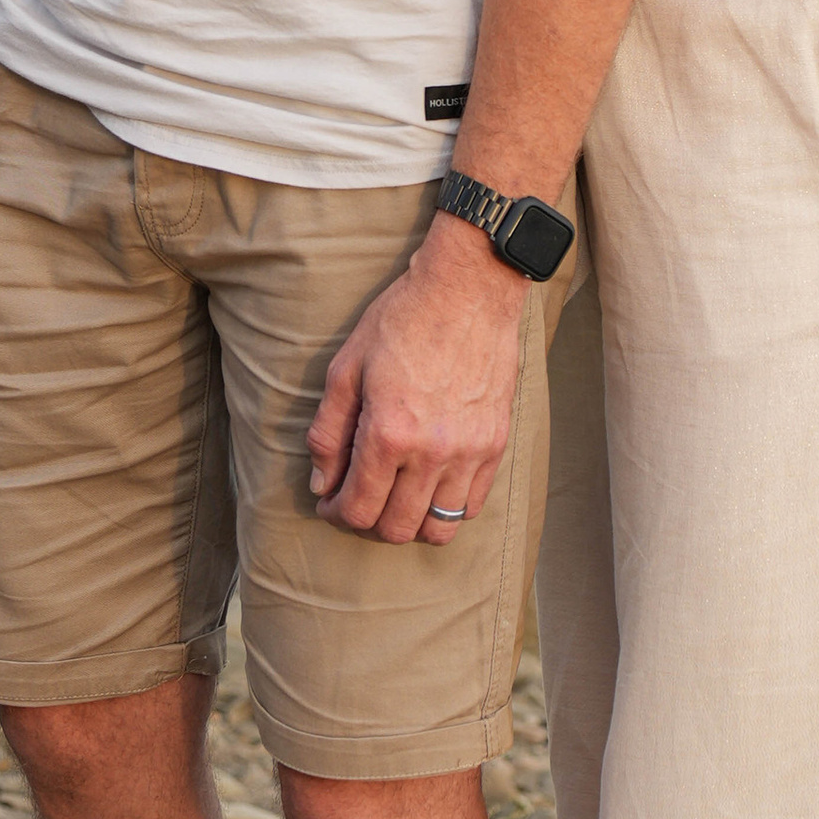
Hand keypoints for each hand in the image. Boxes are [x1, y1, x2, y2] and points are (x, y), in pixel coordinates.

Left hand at [307, 217, 526, 545]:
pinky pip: (471, 505)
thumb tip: (322, 484)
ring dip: (410, 523)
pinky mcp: (496, 444)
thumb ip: (328, 433)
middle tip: (357, 501)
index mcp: (389, 433)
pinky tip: (428, 486)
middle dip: (368, 523)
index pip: (359, 509)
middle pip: (396, 528)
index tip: (330, 503)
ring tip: (395, 499)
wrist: (468, 290)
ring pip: (439, 528)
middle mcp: (432, 452)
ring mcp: (470, 451)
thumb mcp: (346, 369)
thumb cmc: (402, 320)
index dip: (336, 515)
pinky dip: (446, 509)